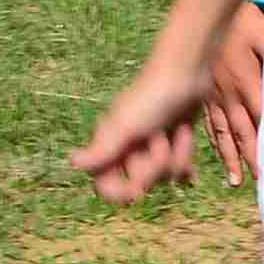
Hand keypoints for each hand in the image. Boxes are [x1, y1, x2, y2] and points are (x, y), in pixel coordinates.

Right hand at [74, 56, 213, 204]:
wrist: (186, 71)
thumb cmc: (152, 97)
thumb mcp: (125, 126)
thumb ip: (101, 149)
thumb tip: (71, 162)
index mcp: (110, 143)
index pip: (104, 183)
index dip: (118, 193)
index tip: (136, 193)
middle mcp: (129, 146)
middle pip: (140, 181)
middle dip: (156, 163)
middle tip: (160, 136)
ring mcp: (152, 144)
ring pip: (164, 175)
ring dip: (176, 154)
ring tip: (177, 131)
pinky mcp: (174, 140)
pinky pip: (179, 167)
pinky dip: (185, 163)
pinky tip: (191, 170)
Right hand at [201, 1, 263, 184]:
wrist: (208, 12)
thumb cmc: (243, 22)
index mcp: (246, 80)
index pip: (261, 117)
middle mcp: (229, 94)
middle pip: (242, 132)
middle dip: (252, 159)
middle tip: (262, 182)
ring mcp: (213, 97)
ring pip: (223, 133)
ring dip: (230, 158)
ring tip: (236, 181)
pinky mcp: (204, 95)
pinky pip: (208, 124)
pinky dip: (214, 143)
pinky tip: (219, 156)